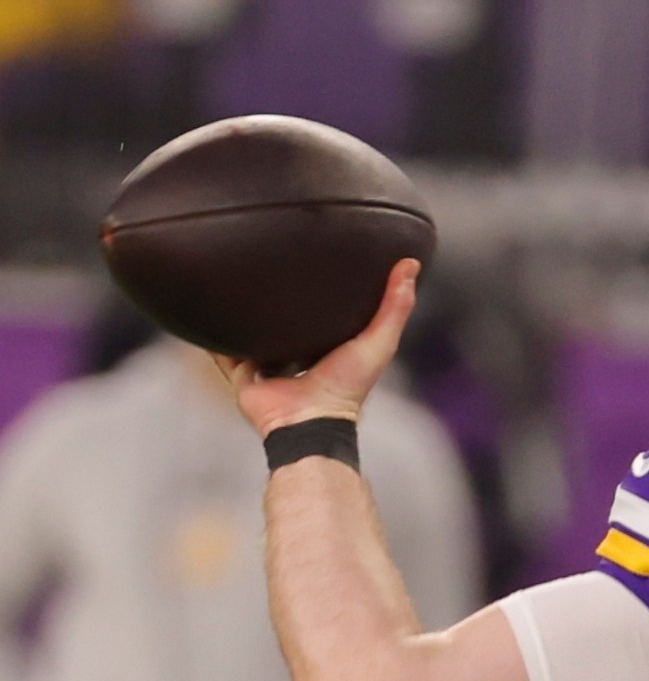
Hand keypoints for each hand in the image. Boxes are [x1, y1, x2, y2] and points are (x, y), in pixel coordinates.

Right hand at [216, 260, 419, 438]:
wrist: (307, 420)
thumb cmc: (348, 386)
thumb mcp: (380, 341)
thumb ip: (396, 306)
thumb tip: (410, 263)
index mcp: (328, 346)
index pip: (326, 312)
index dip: (327, 290)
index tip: (323, 261)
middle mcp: (297, 354)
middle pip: (286, 321)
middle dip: (281, 299)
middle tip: (273, 264)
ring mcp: (268, 364)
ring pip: (253, 333)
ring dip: (246, 314)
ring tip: (236, 280)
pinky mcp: (242, 374)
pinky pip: (222, 351)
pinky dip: (213, 335)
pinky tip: (205, 311)